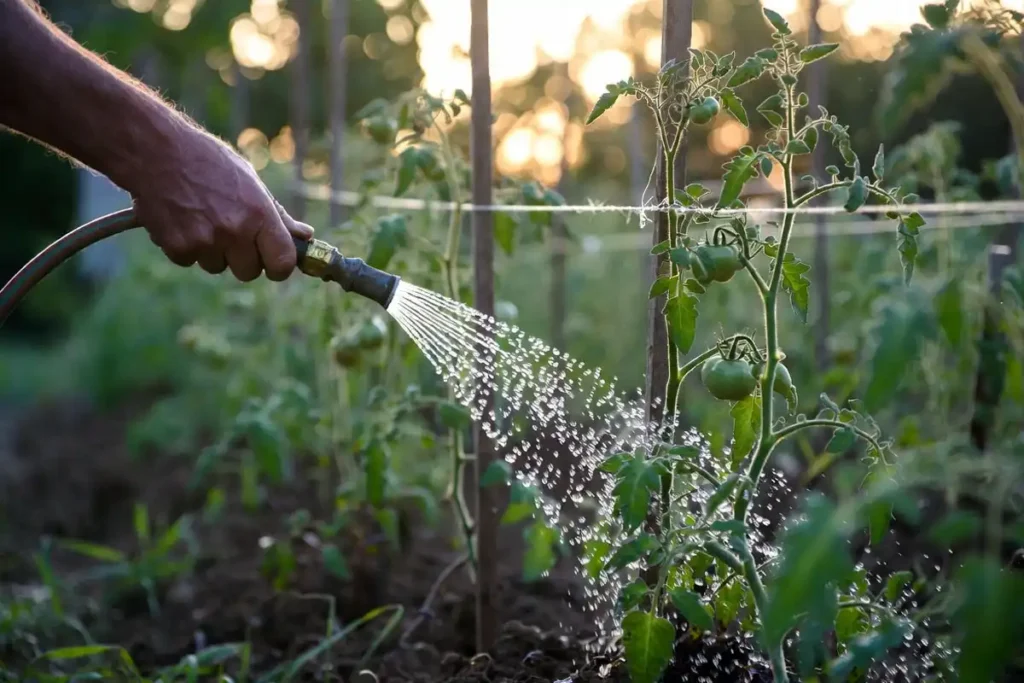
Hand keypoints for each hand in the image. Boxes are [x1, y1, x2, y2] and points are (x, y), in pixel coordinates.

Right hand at [132, 126, 312, 281]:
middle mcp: (235, 231)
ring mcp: (205, 242)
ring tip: (201, 217)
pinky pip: (189, 261)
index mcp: (259, 214)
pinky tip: (181, 219)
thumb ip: (278, 215)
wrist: (155, 150)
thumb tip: (306, 236)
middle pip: (249, 272)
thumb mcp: (250, 181)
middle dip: (243, 259)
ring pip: (217, 267)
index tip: (273, 262)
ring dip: (212, 251)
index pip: (283, 263)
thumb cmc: (207, 161)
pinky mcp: (177, 247)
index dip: (279, 266)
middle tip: (230, 231)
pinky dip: (185, 247)